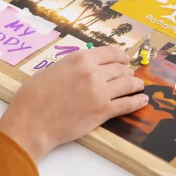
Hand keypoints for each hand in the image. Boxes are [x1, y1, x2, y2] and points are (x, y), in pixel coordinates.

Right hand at [0, 47, 147, 162]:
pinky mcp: (103, 111)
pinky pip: (127, 104)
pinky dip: (138, 101)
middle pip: (121, 68)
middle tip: (130, 75)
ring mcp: (100, 91)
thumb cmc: (33, 97)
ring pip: (128, 84)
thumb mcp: (51, 70)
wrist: (32, 122)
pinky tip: (143, 100)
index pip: (110, 52)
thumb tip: (80, 68)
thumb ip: (70, 66)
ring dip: (136, 84)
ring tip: (139, 86)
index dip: (121, 56)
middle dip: (127, 71)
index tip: (125, 60)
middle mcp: (93, 72)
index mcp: (79, 59)